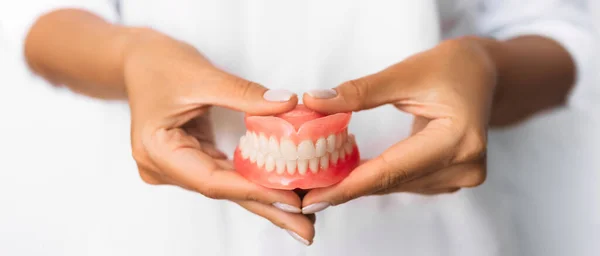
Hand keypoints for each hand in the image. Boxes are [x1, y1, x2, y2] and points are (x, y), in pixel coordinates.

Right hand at [123, 32, 314, 242]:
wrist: (138, 60)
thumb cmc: (159, 64)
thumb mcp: (204, 75)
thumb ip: (245, 94)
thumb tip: (287, 105)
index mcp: (158, 150)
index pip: (212, 180)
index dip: (254, 191)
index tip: (292, 200)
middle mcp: (164, 167)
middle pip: (223, 191)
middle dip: (267, 209)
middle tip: (305, 229)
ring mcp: (176, 166)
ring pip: (228, 186)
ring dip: (264, 199)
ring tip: (301, 216)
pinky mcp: (190, 159)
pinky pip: (226, 174)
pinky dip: (253, 181)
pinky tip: (280, 191)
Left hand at [301, 38, 493, 212]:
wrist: (484, 74)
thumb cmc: (451, 67)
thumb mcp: (405, 73)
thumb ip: (359, 92)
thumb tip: (315, 102)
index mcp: (458, 139)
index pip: (392, 170)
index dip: (349, 186)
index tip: (313, 197)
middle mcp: (465, 165)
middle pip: (393, 181)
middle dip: (347, 186)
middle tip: (306, 191)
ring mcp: (462, 176)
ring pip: (397, 185)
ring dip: (361, 182)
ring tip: (323, 178)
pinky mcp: (454, 177)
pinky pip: (406, 181)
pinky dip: (379, 176)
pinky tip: (352, 171)